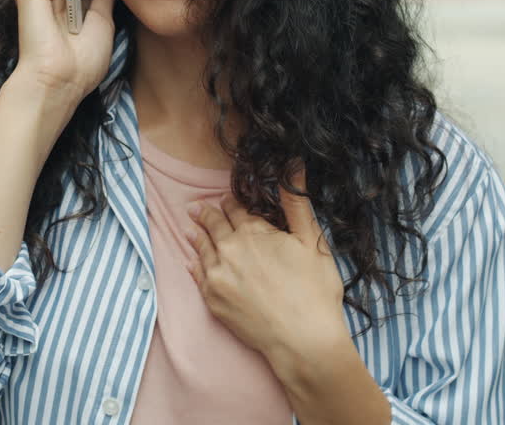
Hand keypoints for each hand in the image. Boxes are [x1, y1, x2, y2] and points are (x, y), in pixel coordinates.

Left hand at [184, 178, 349, 369]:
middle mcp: (229, 249)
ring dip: (197, 234)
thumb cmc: (314, 291)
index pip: (236, 209)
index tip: (227, 199)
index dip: (232, 202)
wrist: (302, 339)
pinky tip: (191, 261)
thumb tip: (294, 164)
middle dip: (208, 214)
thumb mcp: (312, 241)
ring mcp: (217, 275)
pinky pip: (197, 275)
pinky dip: (194, 264)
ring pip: (202, 247)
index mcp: (253, 232)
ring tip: (191, 227)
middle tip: (197, 207)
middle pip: (214, 225)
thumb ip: (296, 203)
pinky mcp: (212, 299)